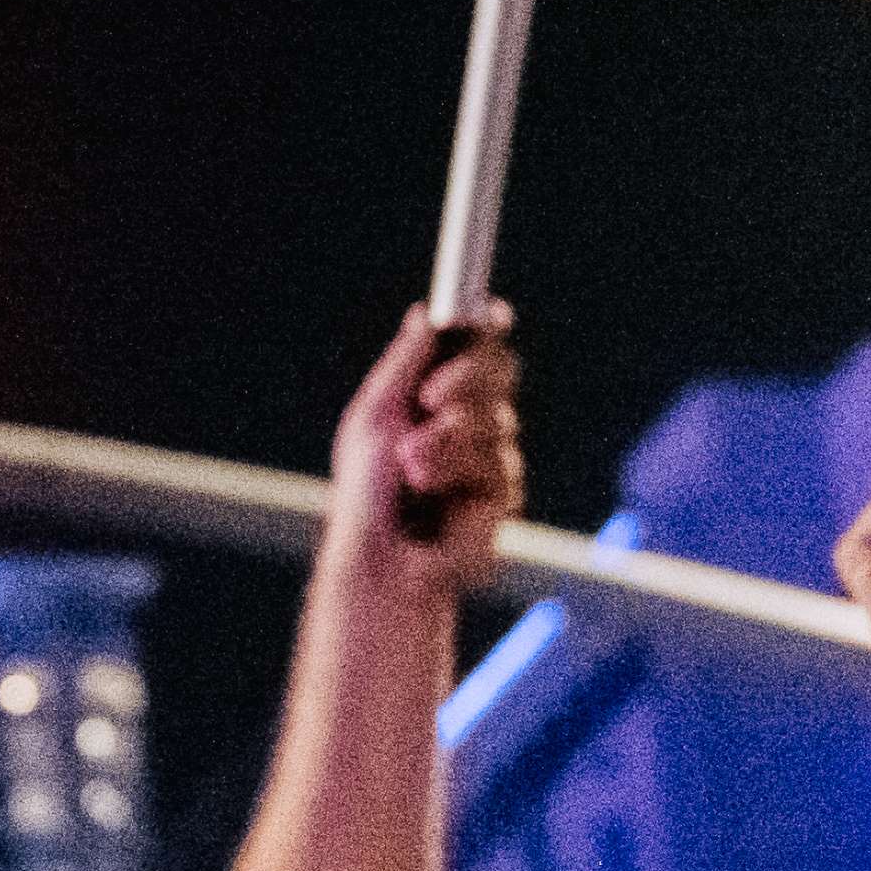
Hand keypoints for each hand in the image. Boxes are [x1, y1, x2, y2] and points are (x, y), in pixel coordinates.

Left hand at [333, 301, 521, 594]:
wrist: (382, 557)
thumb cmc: (367, 491)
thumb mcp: (377, 415)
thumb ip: (404, 363)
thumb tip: (424, 313)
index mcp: (431, 393)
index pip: (474, 345)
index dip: (487, 325)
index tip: (489, 313)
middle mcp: (466, 416)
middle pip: (500, 366)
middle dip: (467, 377)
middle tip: (430, 399)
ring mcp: (489, 452)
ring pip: (496, 416)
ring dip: (447, 441)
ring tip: (412, 472)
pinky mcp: (503, 490)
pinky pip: (499, 460)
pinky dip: (460, 473)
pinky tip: (435, 496)